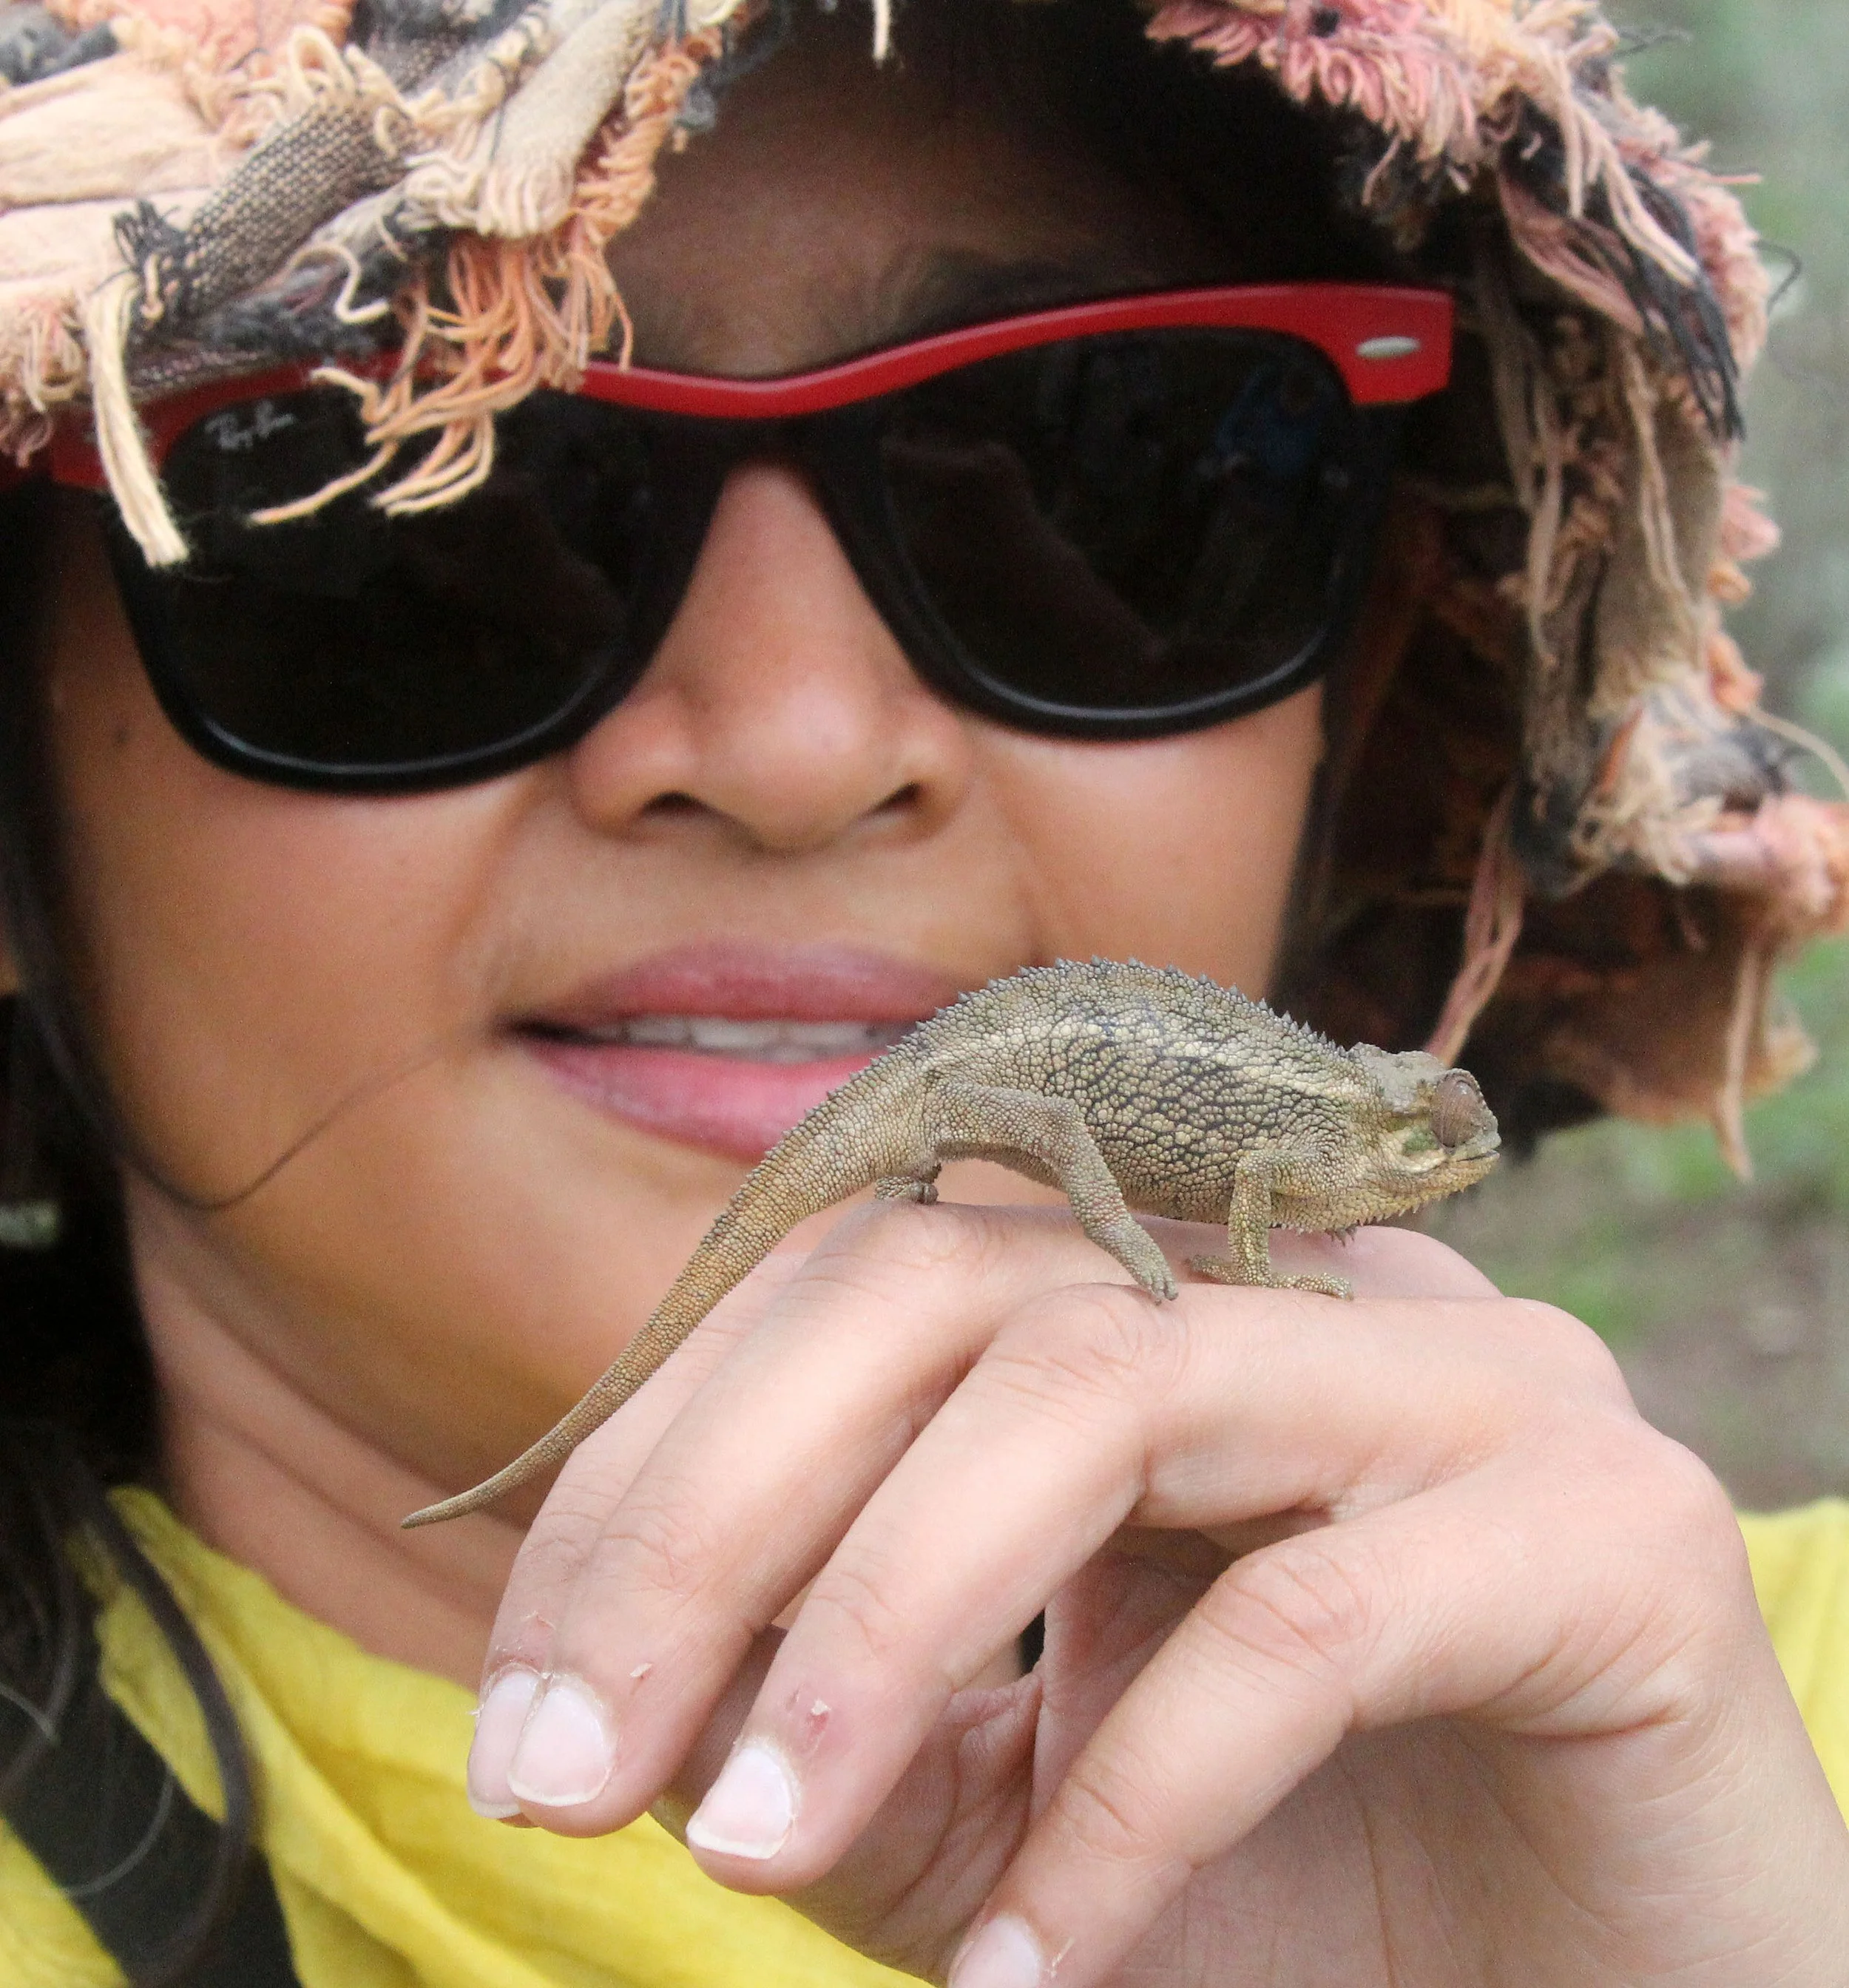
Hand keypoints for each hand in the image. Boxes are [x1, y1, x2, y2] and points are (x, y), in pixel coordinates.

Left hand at [465, 1202, 1848, 1985]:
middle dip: (716, 1519)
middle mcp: (1313, 1292)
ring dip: (881, 1615)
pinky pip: (1311, 1619)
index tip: (529, 1711)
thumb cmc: (1305, 1905)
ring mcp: (1473, 1382)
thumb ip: (836, 1725)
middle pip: (950, 1286)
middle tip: (559, 1779)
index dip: (659, 1470)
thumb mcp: (1006, 1814)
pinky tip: (1034, 1979)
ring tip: (744, 1854)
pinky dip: (1131, 1799)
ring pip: (1106, 1388)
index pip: (858, 1287)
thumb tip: (624, 1699)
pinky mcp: (1611, 1530)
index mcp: (1166, 1309)